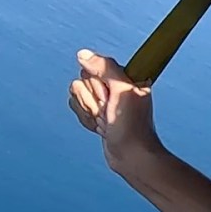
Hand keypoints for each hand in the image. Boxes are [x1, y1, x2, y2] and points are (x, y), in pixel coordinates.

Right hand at [69, 49, 162, 176]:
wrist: (131, 156)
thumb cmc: (133, 125)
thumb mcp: (122, 90)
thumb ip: (104, 67)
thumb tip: (83, 55)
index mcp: (125, 75)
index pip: (94, 68)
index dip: (99, 86)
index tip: (110, 98)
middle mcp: (114, 85)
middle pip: (83, 81)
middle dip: (93, 100)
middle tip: (109, 112)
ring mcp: (104, 100)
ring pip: (78, 96)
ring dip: (90, 112)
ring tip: (107, 121)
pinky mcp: (97, 113)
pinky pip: (78, 110)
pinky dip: (87, 121)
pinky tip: (102, 127)